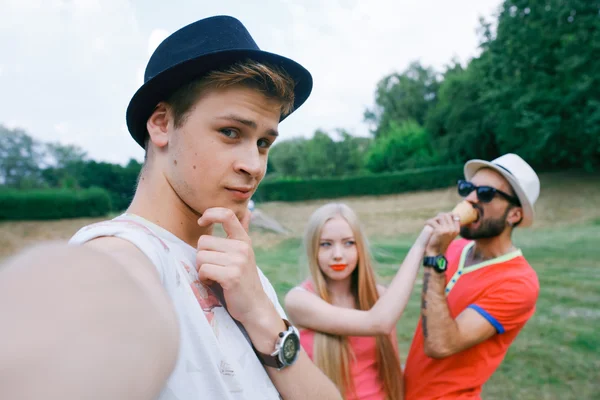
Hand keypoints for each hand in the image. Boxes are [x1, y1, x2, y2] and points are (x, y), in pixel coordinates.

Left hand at [196, 207, 269, 324]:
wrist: (254, 306)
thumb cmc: (243, 279)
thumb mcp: (245, 253)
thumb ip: (243, 232)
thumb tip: (248, 212)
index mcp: (243, 239)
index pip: (227, 214)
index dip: (210, 213)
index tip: (201, 222)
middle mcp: (242, 248)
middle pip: (203, 242)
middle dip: (202, 256)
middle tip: (213, 267)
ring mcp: (238, 262)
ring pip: (200, 256)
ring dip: (201, 269)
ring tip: (214, 276)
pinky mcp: (231, 276)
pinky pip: (204, 269)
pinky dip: (203, 278)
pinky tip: (213, 282)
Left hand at [424, 213, 460, 255]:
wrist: (435, 253)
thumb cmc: (440, 242)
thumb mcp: (448, 233)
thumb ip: (450, 225)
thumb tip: (450, 213)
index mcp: (457, 230)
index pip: (456, 216)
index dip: (448, 215)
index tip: (442, 219)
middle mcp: (453, 229)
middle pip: (446, 215)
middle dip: (439, 217)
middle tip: (434, 221)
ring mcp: (447, 229)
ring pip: (440, 216)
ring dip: (434, 219)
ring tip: (430, 223)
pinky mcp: (439, 230)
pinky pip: (432, 221)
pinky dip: (428, 222)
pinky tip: (426, 224)